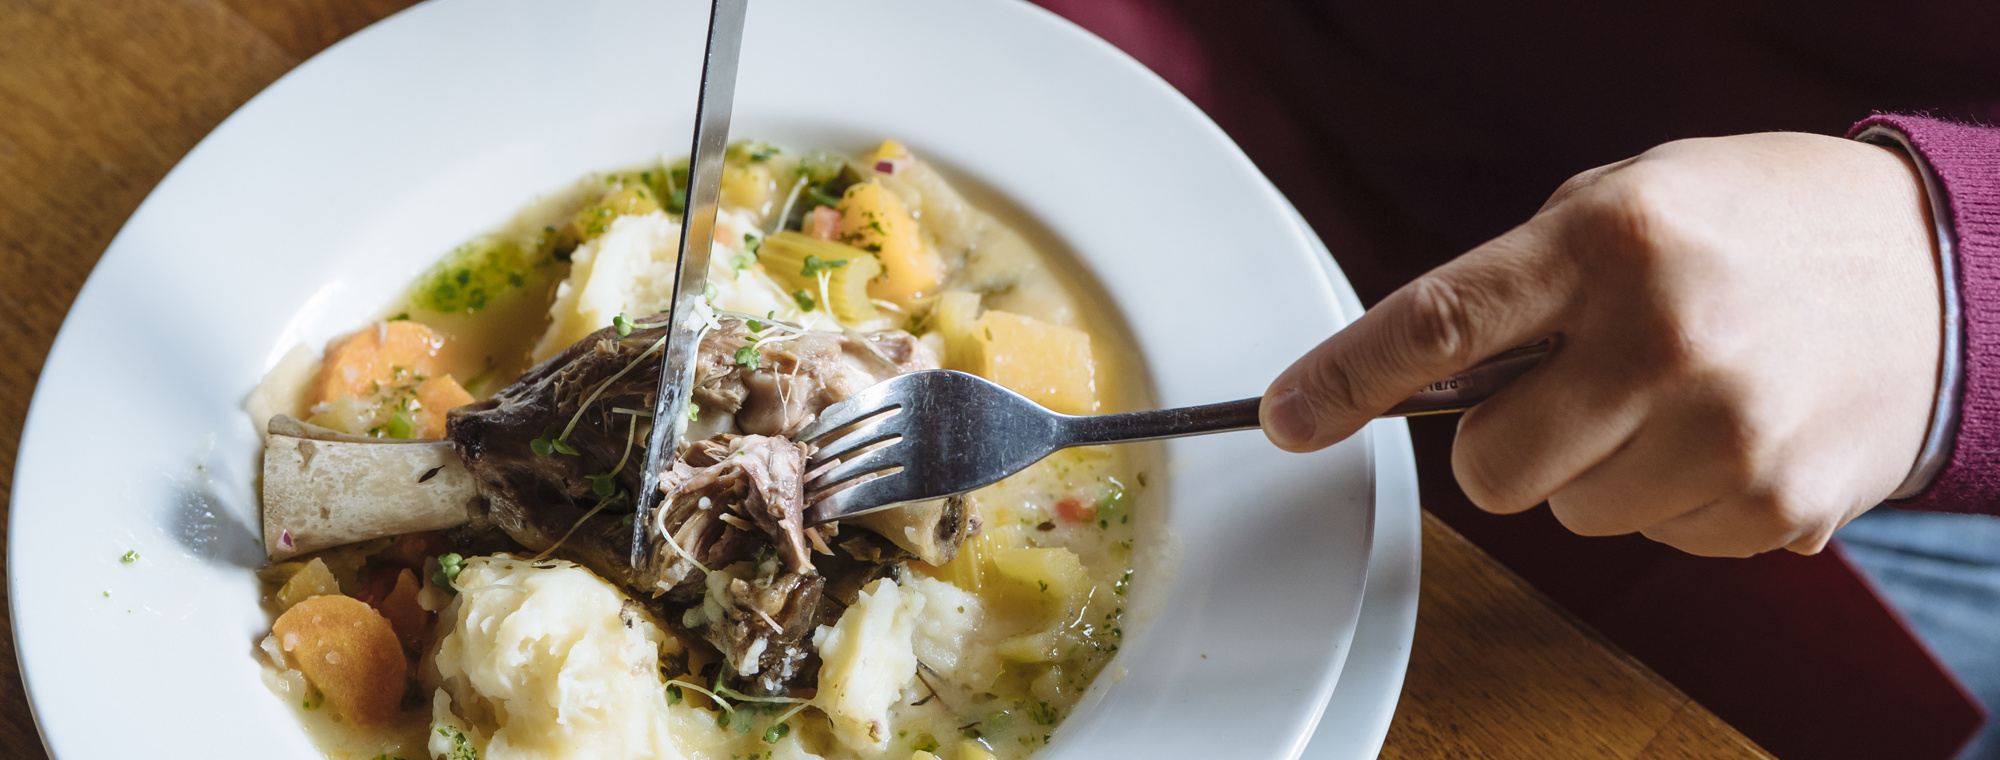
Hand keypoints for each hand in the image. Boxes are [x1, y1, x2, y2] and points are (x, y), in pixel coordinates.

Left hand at [1262, 133, 1941, 556]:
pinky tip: (1724, 432)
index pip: (1440, 325)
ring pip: (1570, 515)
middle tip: (1567, 392)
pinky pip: (1653, 541)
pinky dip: (1669, 498)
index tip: (1285, 417)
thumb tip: (1409, 380)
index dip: (1345, 380)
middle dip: (1503, 445)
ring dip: (1595, 470)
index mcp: (1609, 242)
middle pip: (1491, 468)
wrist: (1934, 274)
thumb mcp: (1625, 206)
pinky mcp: (1772, 508)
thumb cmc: (1752, 230)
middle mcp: (1664, 339)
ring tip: (1671, 397)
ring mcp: (1724, 434)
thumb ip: (1518, 287)